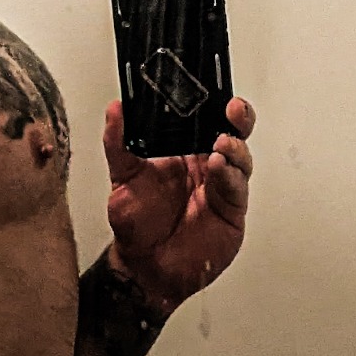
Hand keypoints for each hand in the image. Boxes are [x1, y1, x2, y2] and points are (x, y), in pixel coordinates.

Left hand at [101, 96, 255, 312]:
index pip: (204, 119)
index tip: (213, 88)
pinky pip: (237, 188)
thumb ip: (118, 143)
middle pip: (231, 132)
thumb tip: (115, 109)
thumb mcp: (122, 177)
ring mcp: (220, 187)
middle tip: (232, 108)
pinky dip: (231, 176)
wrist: (146, 267)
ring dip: (235, 147)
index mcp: (183, 152)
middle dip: (237, 117)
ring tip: (221, 144)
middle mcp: (205, 166)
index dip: (212, 103)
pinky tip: (221, 168)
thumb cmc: (136, 224)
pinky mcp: (231, 210)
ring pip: (239, 157)